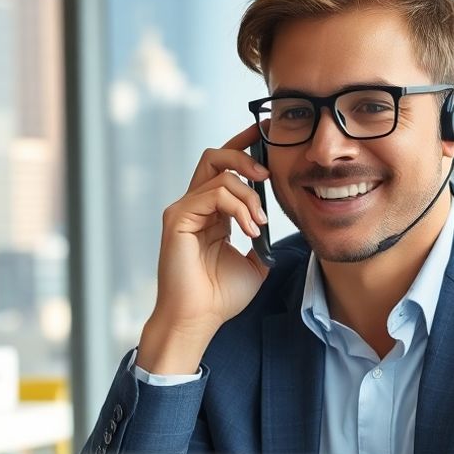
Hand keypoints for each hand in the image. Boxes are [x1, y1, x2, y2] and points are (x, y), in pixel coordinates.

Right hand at [136, 123, 271, 373]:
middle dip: (245, 155)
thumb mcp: (255, 262)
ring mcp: (183, 210)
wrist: (200, 319)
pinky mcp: (177, 218)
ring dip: (248, 194)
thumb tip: (276, 224)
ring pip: (219, 173)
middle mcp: (194, 206)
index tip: (265, 134)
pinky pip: (212, 194)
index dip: (243, 147)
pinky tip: (249, 229)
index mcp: (211, 213)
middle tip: (268, 174)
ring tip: (259, 223)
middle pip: (215, 156)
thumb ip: (263, 239)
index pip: (224, 168)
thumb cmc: (221, 296)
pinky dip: (237, 208)